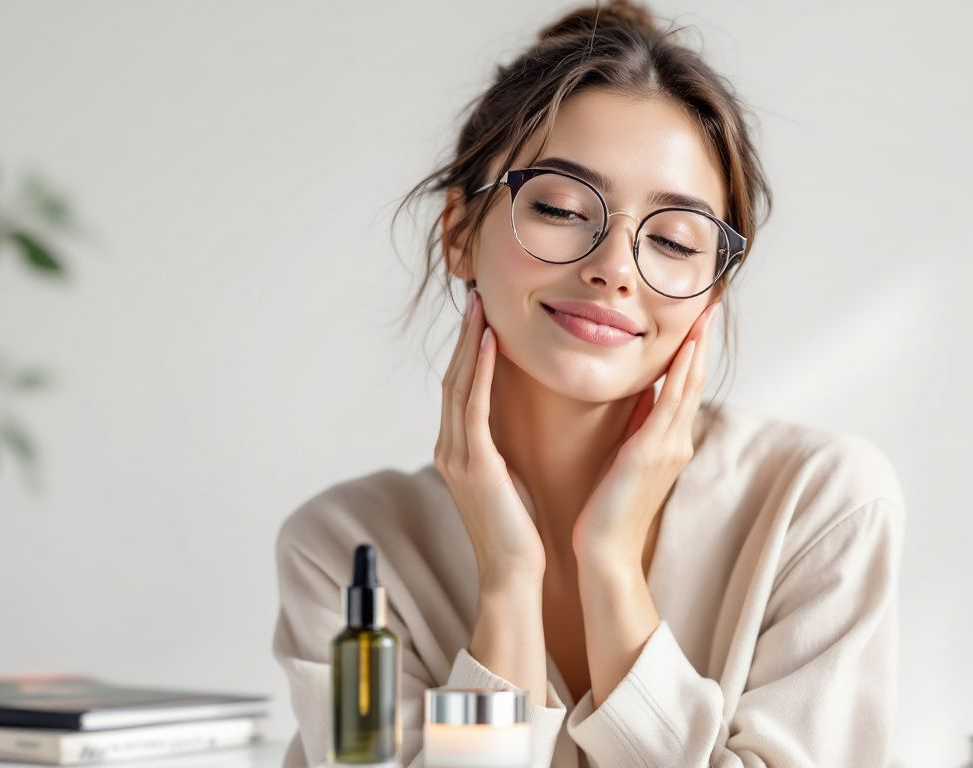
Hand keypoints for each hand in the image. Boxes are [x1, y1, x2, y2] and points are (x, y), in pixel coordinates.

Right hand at [435, 290, 544, 588]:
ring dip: (467, 342)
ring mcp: (457, 455)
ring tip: (479, 306)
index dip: (467, 350)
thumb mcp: (512, 479)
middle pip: (452, 377)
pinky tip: (487, 342)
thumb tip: (520, 424)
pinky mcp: (474, 464)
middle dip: (462, 336)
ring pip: (457, 384)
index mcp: (460, 451)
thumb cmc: (521, 531)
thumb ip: (505, 449)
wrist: (515, 575)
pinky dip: (477, 370)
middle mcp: (450, 448)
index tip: (481, 316)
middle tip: (476, 296)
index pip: (460, 387)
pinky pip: (473, 406)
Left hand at [571, 302, 720, 566]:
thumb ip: (638, 428)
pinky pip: (670, 404)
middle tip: (711, 303)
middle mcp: (676, 441)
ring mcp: (668, 446)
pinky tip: (686, 349)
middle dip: (703, 341)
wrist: (606, 552)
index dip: (694, 353)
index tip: (698, 321)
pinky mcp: (651, 452)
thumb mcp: (626, 461)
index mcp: (669, 443)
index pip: (686, 388)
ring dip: (697, 348)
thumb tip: (642, 396)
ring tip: (704, 314)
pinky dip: (680, 373)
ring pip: (688, 386)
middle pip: (695, 380)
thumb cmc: (609, 512)